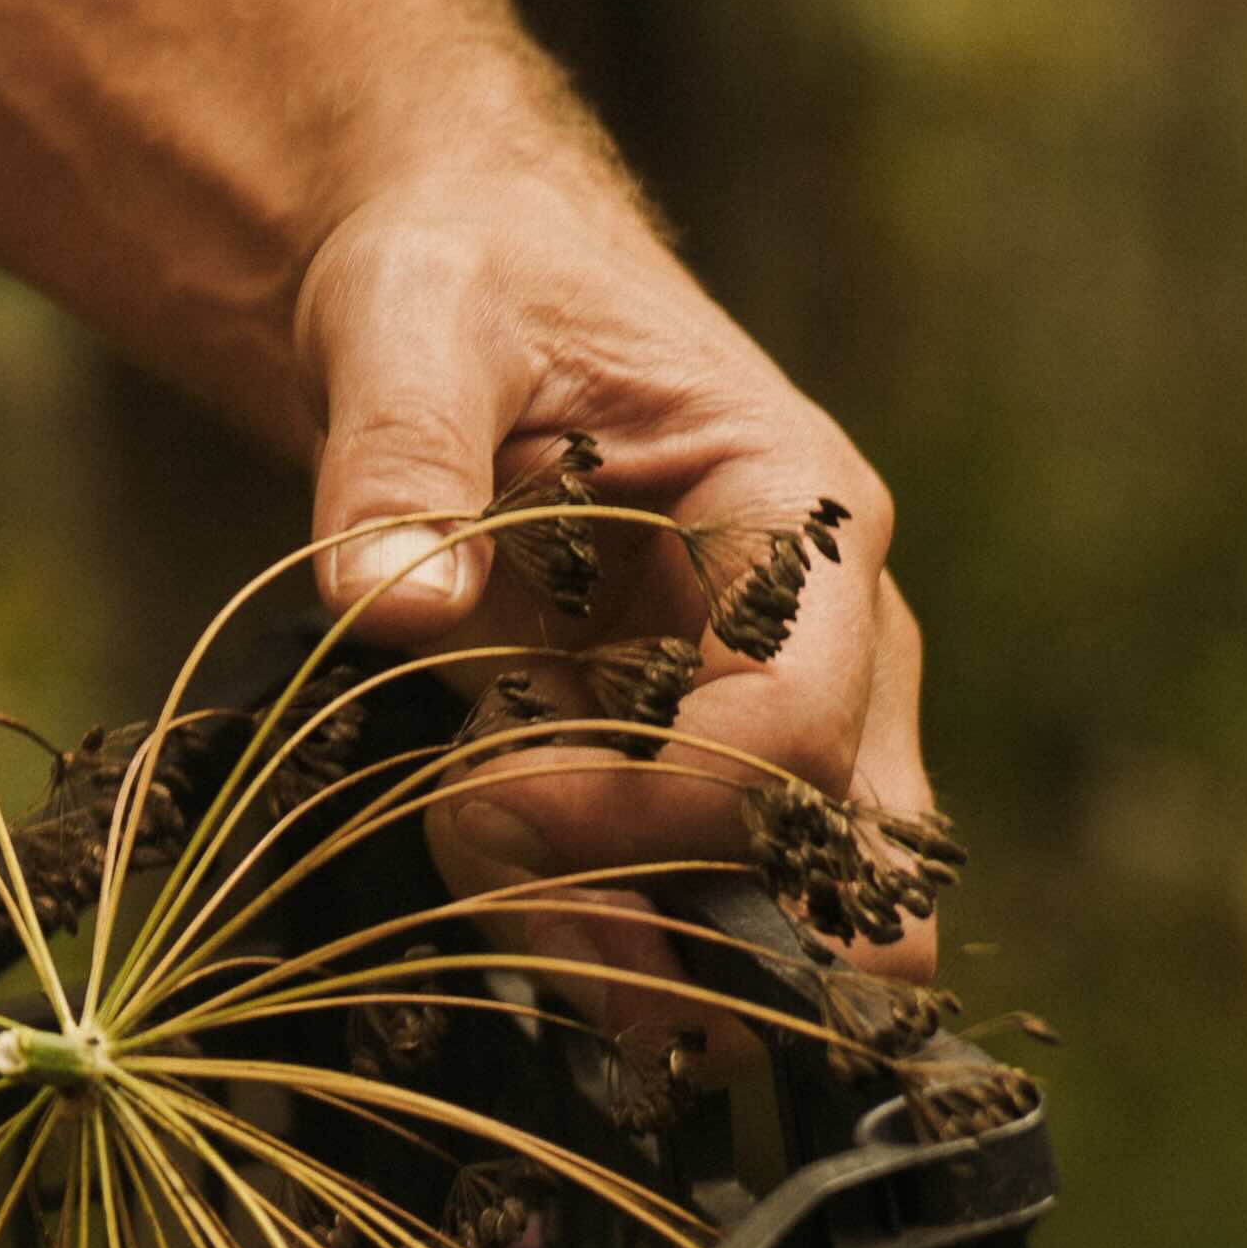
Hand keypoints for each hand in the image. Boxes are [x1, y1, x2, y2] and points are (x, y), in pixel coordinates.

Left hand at [293, 164, 945, 1032]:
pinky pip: (708, 928)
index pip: (792, 733)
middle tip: (507, 888)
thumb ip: (398, 459)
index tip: (481, 801)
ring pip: (801, 936)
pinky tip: (495, 887)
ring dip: (642, 966)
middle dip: (687, 938)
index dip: (643, 814)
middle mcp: (837, 640)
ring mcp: (787, 726)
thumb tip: (389, 603)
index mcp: (800, 514)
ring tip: (483, 880)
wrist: (463, 290)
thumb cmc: (463, 281)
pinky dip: (608, 953)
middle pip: (856, 880)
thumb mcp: (413, 327)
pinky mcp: (707, 782)